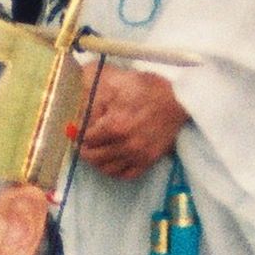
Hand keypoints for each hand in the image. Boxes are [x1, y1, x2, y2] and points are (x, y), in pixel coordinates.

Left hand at [72, 68, 186, 181]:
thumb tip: (75, 104)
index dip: (78, 133)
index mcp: (114, 125)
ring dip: (97, 161)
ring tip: (96, 150)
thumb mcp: (116, 80)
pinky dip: (115, 170)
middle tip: (83, 142)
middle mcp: (125, 145)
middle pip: (93, 157)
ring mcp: (138, 155)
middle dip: (84, 149)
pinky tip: (113, 160)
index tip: (76, 130)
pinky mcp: (149, 160)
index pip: (85, 139)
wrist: (179, 99)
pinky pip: (126, 175)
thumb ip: (92, 89)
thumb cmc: (146, 87)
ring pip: (107, 169)